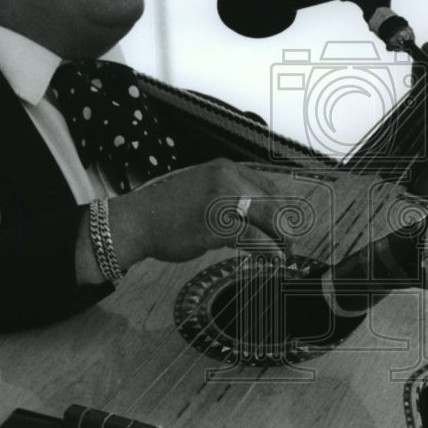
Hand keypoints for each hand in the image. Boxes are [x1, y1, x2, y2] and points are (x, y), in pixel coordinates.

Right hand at [105, 159, 289, 268]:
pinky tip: (274, 258)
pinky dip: (269, 250)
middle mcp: (227, 178)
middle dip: (287, 226)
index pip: (269, 186)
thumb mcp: (203, 190)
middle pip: (274, 202)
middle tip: (291, 245)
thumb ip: (230, 196)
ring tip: (285, 254)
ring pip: (269, 219)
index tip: (287, 226)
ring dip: (282, 239)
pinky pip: (253, 238)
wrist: (136, 221)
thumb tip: (260, 216)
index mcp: (225, 168)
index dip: (283, 209)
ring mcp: (221, 200)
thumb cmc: (168, 211)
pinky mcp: (215, 225)